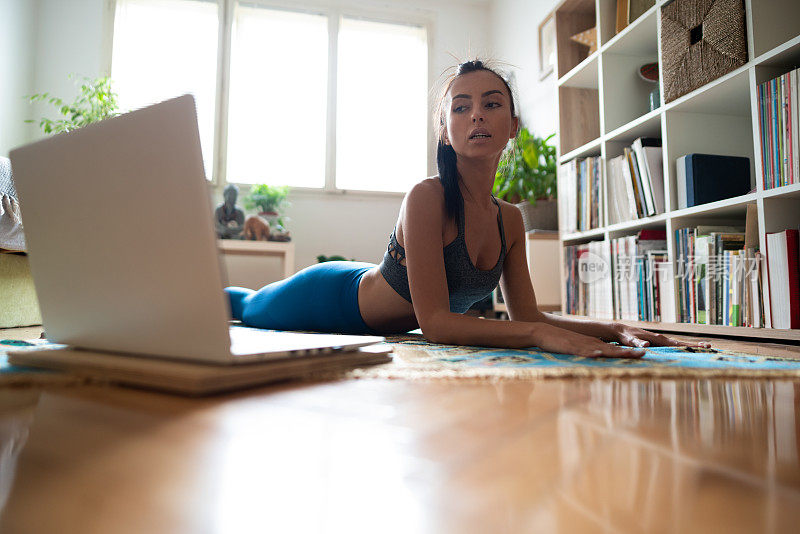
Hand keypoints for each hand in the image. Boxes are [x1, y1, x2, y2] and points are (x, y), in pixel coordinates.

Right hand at [531, 323, 645, 358]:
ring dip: (616, 352)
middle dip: (629, 352)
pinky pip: (581, 351)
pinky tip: (598, 354)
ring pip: (601, 349)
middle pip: (613, 349)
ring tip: (629, 353)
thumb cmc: (559, 342)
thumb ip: (588, 354)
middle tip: (644, 354)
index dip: (628, 352)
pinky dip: (590, 352)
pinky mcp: (569, 347)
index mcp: (593, 345)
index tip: (643, 355)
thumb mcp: (577, 350)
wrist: (541, 332)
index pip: (614, 349)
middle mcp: (591, 344)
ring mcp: (581, 345)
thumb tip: (598, 359)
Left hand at [609, 323, 711, 348]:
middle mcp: (660, 338)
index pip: (676, 343)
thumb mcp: (629, 340)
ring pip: (676, 343)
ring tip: (703, 346)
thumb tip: (647, 345)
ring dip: (689, 345)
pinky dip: (679, 346)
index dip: (690, 345)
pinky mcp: (656, 341)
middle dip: (694, 344)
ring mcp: (658, 339)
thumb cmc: (624, 336)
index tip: (704, 345)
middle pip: (680, 342)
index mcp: (657, 338)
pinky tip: (684, 349)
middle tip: (710, 346)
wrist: (620, 330)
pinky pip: (670, 344)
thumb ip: (637, 343)